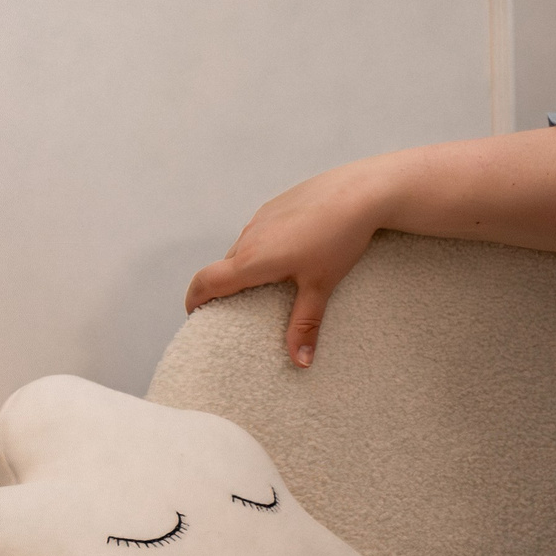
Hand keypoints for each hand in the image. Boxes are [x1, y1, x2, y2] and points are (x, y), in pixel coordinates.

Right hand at [185, 160, 388, 367]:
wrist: (360, 192)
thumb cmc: (339, 239)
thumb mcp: (321, 286)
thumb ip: (306, 324)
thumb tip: (300, 363)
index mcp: (251, 259)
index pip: (206, 282)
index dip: (195, 300)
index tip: (196, 315)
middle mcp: (249, 236)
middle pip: (224, 267)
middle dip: (224, 288)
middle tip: (237, 308)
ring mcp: (261, 217)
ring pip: (243, 247)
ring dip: (246, 267)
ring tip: (267, 284)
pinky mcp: (276, 204)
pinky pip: (260, 231)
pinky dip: (263, 247)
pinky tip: (291, 252)